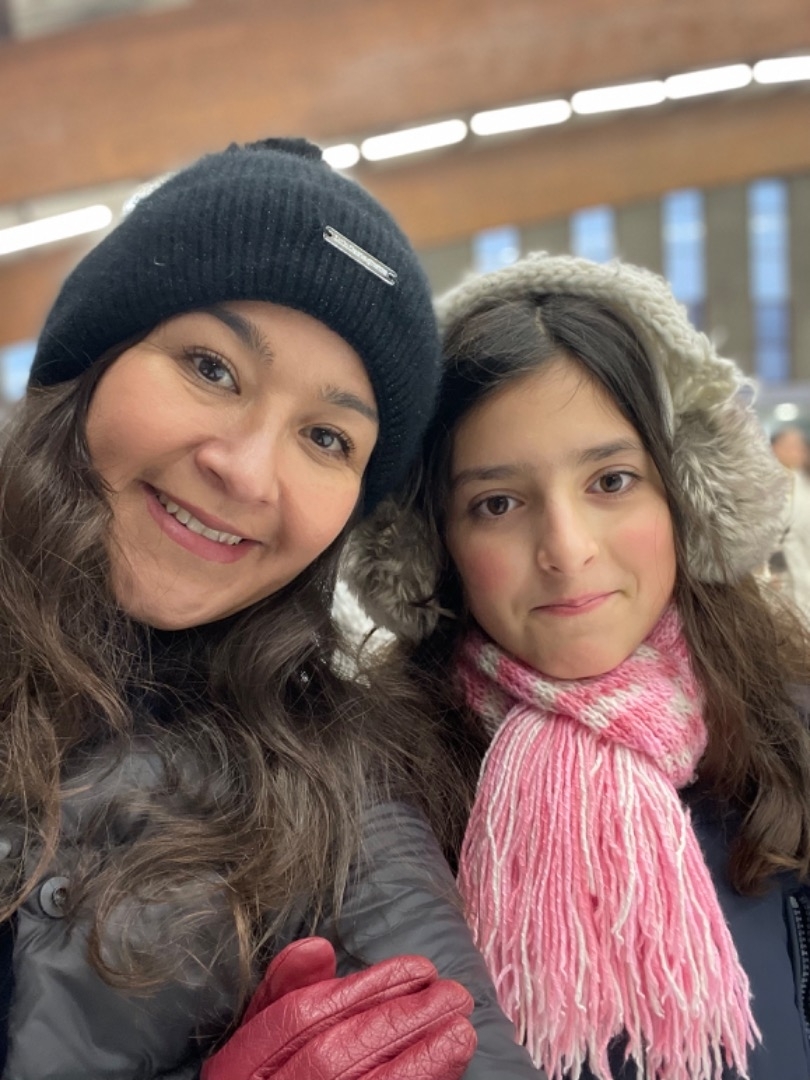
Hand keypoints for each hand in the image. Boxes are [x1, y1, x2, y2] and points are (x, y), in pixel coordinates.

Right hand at [201, 936, 475, 1079]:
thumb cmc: (262, 1078)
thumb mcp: (257, 1035)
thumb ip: (282, 992)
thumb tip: (319, 948)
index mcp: (238, 1066)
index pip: (298, 1021)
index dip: (361, 991)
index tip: (418, 968)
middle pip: (330, 1060)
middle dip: (396, 1022)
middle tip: (454, 996)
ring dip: (417, 1062)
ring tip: (462, 1032)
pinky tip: (444, 1071)